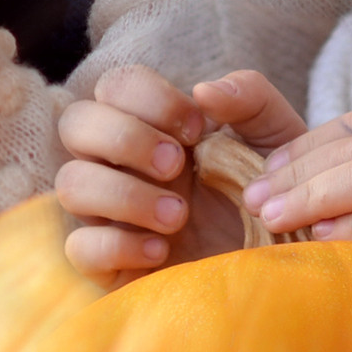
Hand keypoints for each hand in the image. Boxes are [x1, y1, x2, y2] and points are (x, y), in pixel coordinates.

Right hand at [54, 67, 304, 278]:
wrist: (282, 264)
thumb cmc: (271, 194)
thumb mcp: (277, 139)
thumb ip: (251, 99)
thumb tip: (203, 91)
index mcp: (153, 125)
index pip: (115, 86)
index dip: (148, 98)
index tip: (197, 129)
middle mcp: (120, 164)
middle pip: (75, 123)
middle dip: (125, 139)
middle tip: (176, 166)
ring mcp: (109, 214)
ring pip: (70, 185)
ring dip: (124, 194)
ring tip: (179, 216)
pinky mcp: (108, 264)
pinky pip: (78, 247)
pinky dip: (118, 245)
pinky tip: (162, 250)